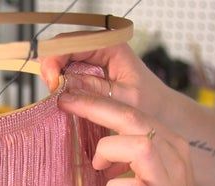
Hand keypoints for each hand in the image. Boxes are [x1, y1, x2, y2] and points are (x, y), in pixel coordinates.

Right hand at [40, 35, 170, 120]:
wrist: (163, 114)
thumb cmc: (150, 105)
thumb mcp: (124, 100)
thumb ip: (94, 94)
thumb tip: (62, 91)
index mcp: (111, 46)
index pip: (72, 42)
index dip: (56, 59)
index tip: (53, 83)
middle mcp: (100, 47)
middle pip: (62, 48)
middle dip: (51, 68)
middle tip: (52, 92)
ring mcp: (93, 60)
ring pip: (61, 60)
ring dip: (54, 77)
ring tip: (57, 96)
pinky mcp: (89, 73)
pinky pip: (67, 73)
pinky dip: (60, 84)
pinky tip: (61, 96)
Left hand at [58, 87, 214, 185]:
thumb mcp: (153, 170)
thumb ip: (133, 151)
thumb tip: (99, 141)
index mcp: (170, 143)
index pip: (133, 111)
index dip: (100, 101)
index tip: (71, 95)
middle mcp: (172, 155)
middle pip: (133, 118)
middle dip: (95, 107)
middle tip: (66, 103)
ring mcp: (165, 180)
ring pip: (137, 145)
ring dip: (108, 151)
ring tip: (101, 168)